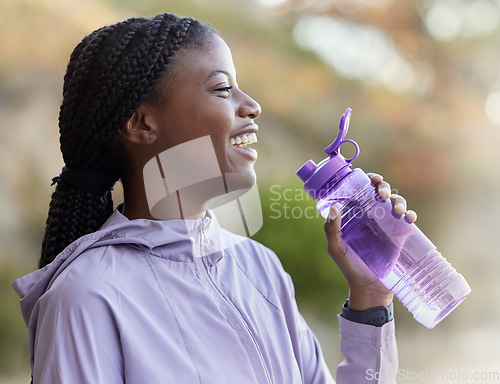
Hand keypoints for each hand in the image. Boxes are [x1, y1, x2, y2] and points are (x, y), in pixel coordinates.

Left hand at [324, 173, 416, 310]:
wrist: (370, 289)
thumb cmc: (350, 268)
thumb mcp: (336, 249)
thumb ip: (331, 230)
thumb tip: (333, 208)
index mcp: (354, 215)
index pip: (360, 191)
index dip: (366, 180)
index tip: (371, 178)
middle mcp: (370, 216)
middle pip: (379, 192)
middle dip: (383, 187)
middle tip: (381, 194)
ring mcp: (386, 225)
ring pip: (395, 202)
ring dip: (398, 200)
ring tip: (397, 210)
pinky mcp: (400, 235)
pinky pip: (407, 219)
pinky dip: (410, 214)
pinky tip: (409, 218)